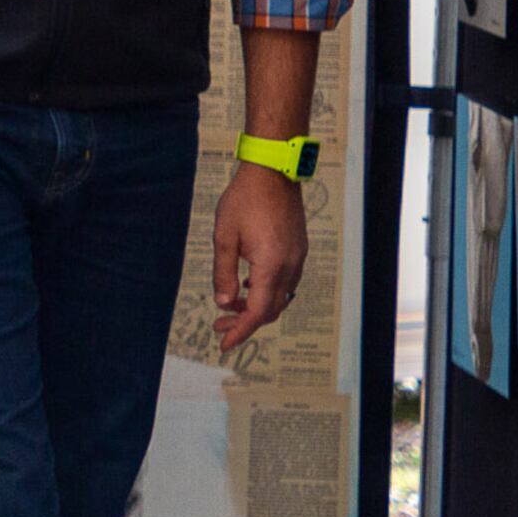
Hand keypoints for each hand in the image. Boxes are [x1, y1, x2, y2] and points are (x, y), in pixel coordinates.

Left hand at [210, 165, 306, 349]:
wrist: (273, 172)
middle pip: (271, 310)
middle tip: (219, 327)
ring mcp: (297, 258)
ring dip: (256, 307)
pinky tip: (248, 286)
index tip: (223, 344)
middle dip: (245, 323)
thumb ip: (224, 274)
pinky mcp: (298, 250)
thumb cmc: (244, 200)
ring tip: (230, 308)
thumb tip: (224, 303)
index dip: (240, 331)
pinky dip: (267, 292)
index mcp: (271, 266)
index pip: (257, 312)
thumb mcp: (224, 237)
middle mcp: (290, 266)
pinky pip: (286, 282)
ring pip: (280, 298)